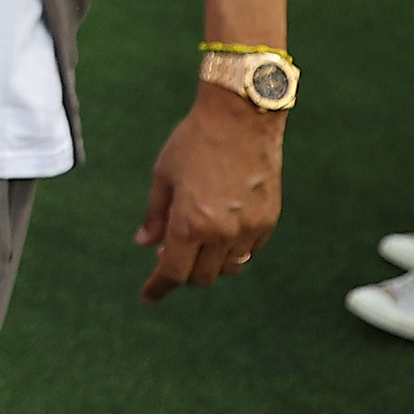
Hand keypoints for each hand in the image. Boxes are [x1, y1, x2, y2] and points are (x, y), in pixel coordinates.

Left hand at [135, 83, 284, 301]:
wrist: (241, 117)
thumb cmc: (195, 141)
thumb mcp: (163, 176)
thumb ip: (155, 215)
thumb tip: (145, 243)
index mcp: (190, 224)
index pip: (173, 272)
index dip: (158, 288)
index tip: (147, 296)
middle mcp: (222, 233)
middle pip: (202, 277)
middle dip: (182, 272)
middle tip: (168, 254)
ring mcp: (249, 228)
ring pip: (228, 268)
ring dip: (209, 264)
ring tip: (196, 242)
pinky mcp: (268, 220)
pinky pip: (249, 250)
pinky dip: (233, 250)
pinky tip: (221, 230)